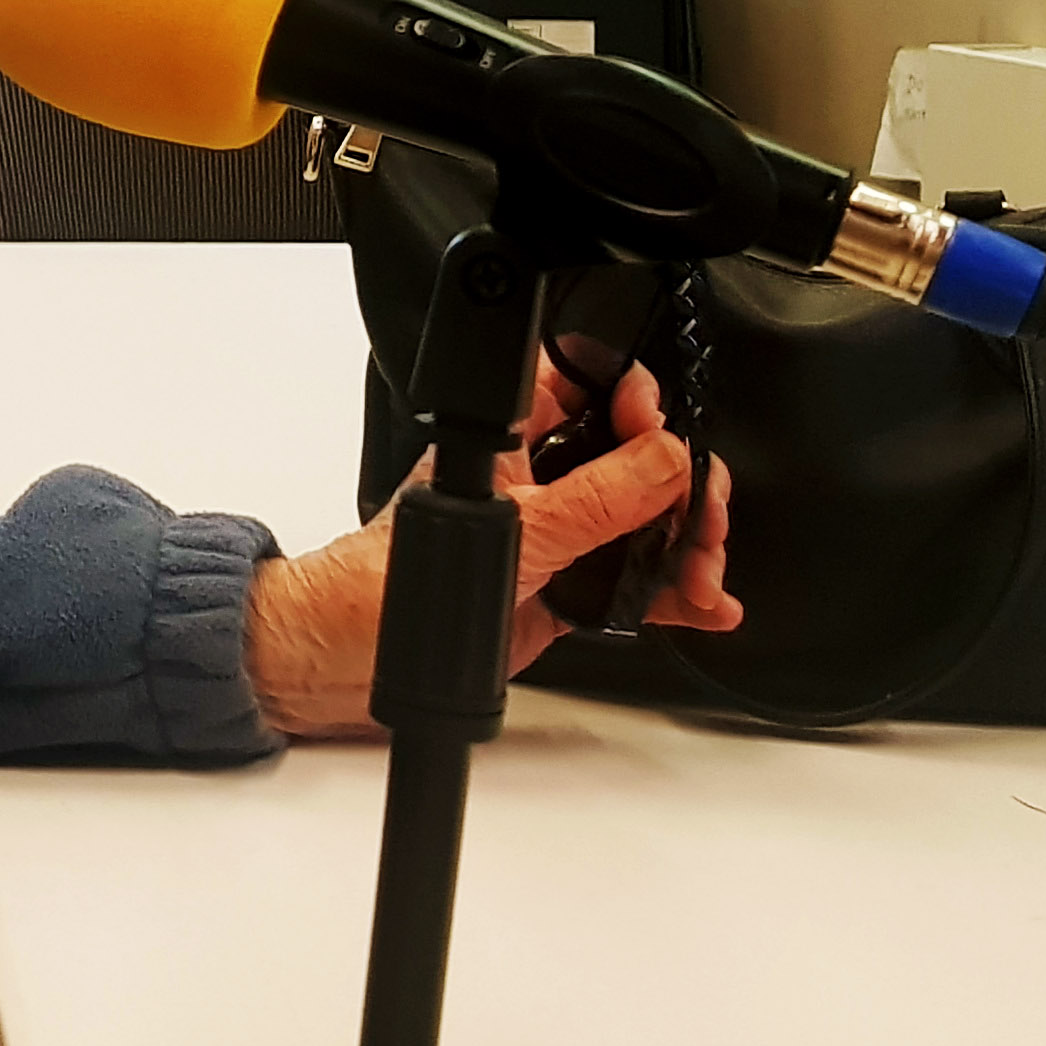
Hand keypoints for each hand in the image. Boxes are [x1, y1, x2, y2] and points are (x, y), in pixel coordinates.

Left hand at [244, 353, 742, 739]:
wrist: (342, 662)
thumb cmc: (380, 587)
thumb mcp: (516, 532)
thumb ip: (596, 497)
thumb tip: (666, 459)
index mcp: (506, 446)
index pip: (579, 383)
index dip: (632, 397)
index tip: (667, 430)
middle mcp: (530, 486)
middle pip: (629, 459)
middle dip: (681, 487)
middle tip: (700, 518)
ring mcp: (546, 541)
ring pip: (638, 523)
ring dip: (684, 544)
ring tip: (703, 576)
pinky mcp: (554, 594)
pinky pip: (624, 582)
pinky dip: (667, 592)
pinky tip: (701, 603)